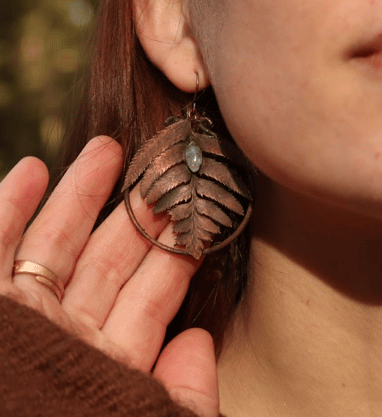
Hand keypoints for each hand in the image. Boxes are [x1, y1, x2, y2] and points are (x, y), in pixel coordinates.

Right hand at [0, 136, 218, 416]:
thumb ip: (183, 393)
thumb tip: (199, 341)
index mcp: (109, 365)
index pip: (150, 300)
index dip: (174, 257)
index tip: (200, 219)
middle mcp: (65, 337)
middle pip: (107, 261)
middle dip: (136, 215)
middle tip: (165, 172)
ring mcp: (24, 321)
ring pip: (54, 244)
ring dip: (78, 195)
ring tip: (109, 150)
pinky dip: (8, 207)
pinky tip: (30, 169)